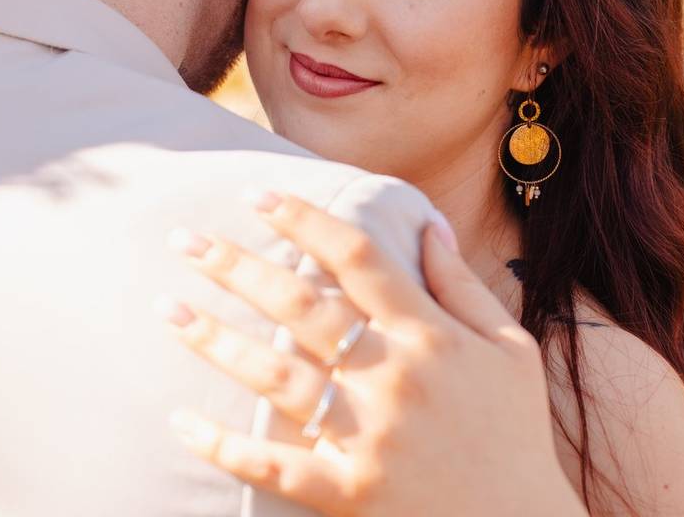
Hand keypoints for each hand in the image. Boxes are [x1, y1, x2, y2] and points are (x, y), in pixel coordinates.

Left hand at [167, 194, 586, 516]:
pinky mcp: (349, 491)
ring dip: (215, 340)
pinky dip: (225, 447)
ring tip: (168, 310)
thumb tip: (427, 228)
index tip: (258, 195)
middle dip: (237, 266)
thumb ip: (465, 286)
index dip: (305, 219)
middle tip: (184, 241)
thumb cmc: (515, 433)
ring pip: (276, 376)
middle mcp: (394, 376)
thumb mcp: (511, 348)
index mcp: (431, 335)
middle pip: (301, 307)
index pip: (357, 257)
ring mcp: (368, 436)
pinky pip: (276, 466)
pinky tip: (180, 422)